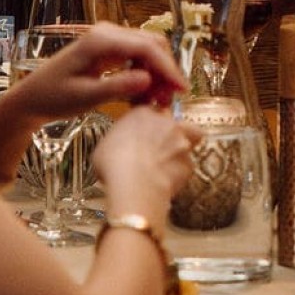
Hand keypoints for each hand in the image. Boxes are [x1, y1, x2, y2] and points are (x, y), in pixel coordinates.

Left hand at [0, 22, 185, 124]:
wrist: (32, 98)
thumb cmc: (53, 97)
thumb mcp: (85, 97)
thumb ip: (117, 87)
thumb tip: (148, 80)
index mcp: (101, 40)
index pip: (146, 48)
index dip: (167, 68)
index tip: (181, 90)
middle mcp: (108, 32)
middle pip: (152, 45)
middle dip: (165, 71)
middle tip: (170, 100)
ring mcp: (110, 39)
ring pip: (148, 51)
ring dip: (157, 74)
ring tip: (157, 101)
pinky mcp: (110, 48)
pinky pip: (138, 57)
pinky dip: (146, 75)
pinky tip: (145, 96)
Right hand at [90, 104, 198, 220]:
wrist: (135, 184)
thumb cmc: (114, 164)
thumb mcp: (104, 146)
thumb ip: (118, 140)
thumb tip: (120, 147)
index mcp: (142, 114)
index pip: (150, 111)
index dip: (148, 123)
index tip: (143, 134)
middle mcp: (165, 123)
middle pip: (174, 121)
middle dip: (170, 132)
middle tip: (158, 148)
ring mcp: (181, 142)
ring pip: (191, 139)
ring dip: (179, 150)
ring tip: (165, 167)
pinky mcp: (189, 163)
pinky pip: (186, 166)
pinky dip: (179, 173)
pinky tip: (166, 182)